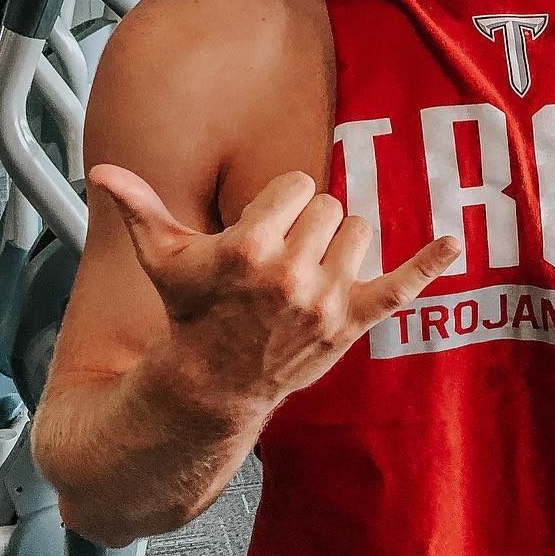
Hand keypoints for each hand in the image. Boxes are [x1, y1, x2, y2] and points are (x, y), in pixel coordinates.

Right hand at [89, 164, 459, 414]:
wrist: (212, 385)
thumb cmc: (191, 316)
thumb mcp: (164, 261)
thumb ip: (139, 210)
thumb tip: (99, 170)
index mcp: (249, 248)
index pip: (297, 185)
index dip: (283, 201)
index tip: (265, 224)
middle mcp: (290, 274)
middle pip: (330, 206)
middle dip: (308, 224)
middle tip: (282, 256)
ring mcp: (326, 300)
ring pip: (361, 233)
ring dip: (341, 245)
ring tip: (308, 272)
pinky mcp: (352, 323)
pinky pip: (402, 287)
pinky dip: (430, 264)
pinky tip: (455, 242)